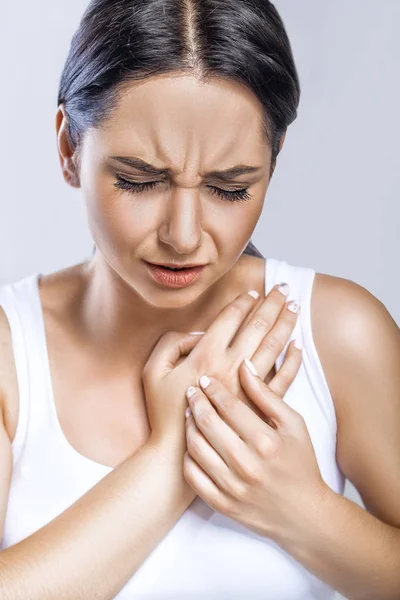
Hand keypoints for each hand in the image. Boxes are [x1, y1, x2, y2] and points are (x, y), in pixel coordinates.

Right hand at [143, 284, 297, 461]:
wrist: (179, 455)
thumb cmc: (163, 413)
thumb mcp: (152, 372)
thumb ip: (170, 344)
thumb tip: (198, 334)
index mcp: (205, 356)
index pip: (230, 320)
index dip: (243, 302)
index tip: (254, 291)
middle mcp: (230, 367)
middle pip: (258, 327)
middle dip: (272, 304)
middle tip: (285, 287)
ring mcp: (247, 387)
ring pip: (273, 347)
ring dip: (285, 324)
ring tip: (295, 306)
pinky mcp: (258, 406)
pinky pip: (282, 378)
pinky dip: (292, 360)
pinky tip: (298, 345)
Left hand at [183, 350, 326, 542]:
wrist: (304, 514)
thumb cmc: (301, 464)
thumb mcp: (294, 424)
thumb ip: (267, 394)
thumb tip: (244, 366)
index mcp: (266, 441)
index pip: (228, 406)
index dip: (213, 388)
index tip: (204, 379)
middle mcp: (246, 464)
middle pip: (207, 423)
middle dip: (195, 402)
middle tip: (191, 391)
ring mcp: (232, 487)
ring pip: (196, 447)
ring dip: (188, 426)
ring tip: (189, 413)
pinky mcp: (222, 504)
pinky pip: (193, 476)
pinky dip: (188, 457)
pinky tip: (191, 444)